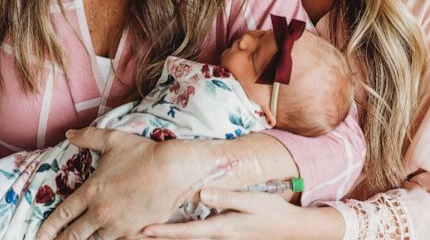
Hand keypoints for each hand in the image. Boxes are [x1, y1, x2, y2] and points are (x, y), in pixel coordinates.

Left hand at [36, 128, 211, 239]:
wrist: (174, 170)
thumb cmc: (143, 153)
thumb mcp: (113, 140)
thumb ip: (88, 137)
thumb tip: (68, 134)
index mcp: (91, 191)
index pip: (62, 214)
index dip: (48, 227)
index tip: (39, 236)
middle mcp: (100, 212)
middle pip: (74, 235)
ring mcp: (118, 226)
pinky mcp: (135, 234)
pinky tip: (109, 239)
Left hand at [142, 188, 343, 239]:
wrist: (291, 230)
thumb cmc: (272, 213)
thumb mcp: (250, 201)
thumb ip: (226, 198)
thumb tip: (202, 193)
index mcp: (221, 229)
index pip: (186, 232)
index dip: (164, 232)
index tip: (144, 230)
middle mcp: (219, 239)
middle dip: (162, 238)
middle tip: (138, 234)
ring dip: (173, 237)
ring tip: (151, 234)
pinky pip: (203, 239)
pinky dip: (188, 236)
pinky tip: (178, 232)